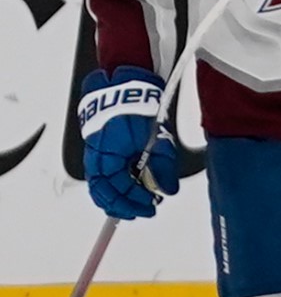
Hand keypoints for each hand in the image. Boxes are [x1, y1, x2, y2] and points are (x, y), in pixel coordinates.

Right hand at [77, 66, 177, 218]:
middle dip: (125, 205)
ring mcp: (96, 155)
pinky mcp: (99, 150)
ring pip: (101, 187)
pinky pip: (102, 176)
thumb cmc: (139, 110)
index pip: (118, 191)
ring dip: (118, 198)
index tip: (152, 206)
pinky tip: (128, 188)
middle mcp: (97, 160)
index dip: (136, 202)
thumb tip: (168, 191)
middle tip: (145, 210)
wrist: (126, 87)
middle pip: (105, 194)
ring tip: (137, 203)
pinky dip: (113, 186)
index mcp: (108, 159)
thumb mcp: (158, 140)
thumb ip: (162, 168)